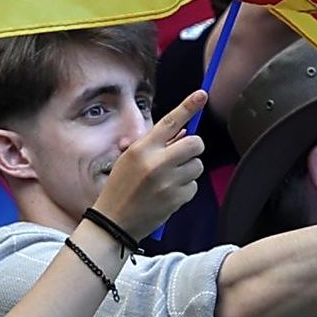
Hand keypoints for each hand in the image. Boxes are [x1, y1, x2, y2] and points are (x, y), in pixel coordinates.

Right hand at [90, 92, 209, 241]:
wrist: (114, 222)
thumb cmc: (120, 187)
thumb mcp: (129, 159)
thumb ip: (155, 145)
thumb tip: (184, 132)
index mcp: (141, 149)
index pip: (170, 122)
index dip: (188, 106)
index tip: (202, 94)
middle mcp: (156, 163)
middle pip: (194, 143)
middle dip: (193, 147)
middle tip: (182, 155)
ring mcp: (168, 182)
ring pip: (197, 166)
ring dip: (188, 170)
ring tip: (169, 179)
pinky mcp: (177, 199)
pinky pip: (194, 186)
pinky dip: (185, 189)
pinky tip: (168, 194)